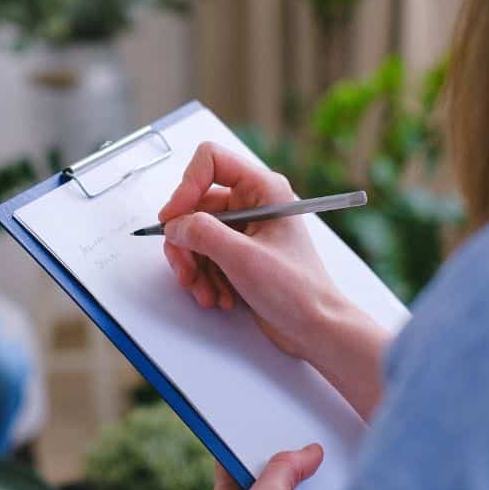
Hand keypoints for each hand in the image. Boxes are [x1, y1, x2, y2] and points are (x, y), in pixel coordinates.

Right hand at [158, 141, 343, 359]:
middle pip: (195, 205)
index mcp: (263, 189)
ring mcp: (244, 228)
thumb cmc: (297, 290)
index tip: (173, 218)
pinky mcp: (237, 252)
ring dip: (194, 266)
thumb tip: (174, 224)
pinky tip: (218, 295)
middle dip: (186, 242)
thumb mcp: (243, 258)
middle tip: (186, 270)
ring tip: (206, 291)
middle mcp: (252, 203)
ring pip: (194, 233)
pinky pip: (203, 254)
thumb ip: (203, 234)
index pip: (210, 161)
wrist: (315, 328)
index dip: (186, 186)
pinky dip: (203, 277)